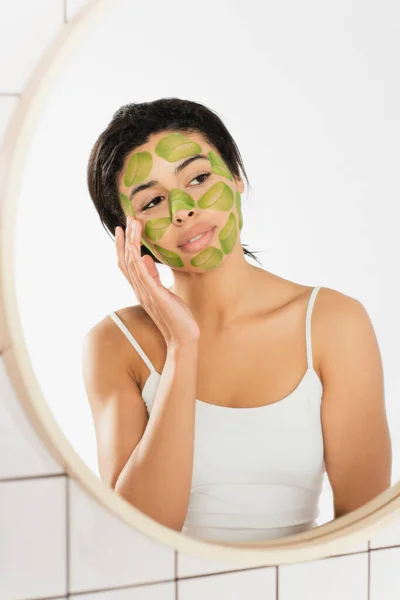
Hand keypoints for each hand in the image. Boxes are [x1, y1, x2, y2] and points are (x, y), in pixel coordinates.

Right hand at [115, 217, 200, 345]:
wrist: (183, 337)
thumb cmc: (176, 316)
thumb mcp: (165, 292)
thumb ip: (154, 276)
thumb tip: (147, 260)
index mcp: (141, 288)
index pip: (127, 263)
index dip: (124, 246)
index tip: (125, 228)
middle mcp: (139, 290)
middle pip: (126, 260)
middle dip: (126, 239)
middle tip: (127, 220)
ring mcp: (145, 293)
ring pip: (132, 264)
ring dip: (131, 243)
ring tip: (133, 225)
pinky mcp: (155, 296)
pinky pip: (142, 275)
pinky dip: (137, 260)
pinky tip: (136, 247)